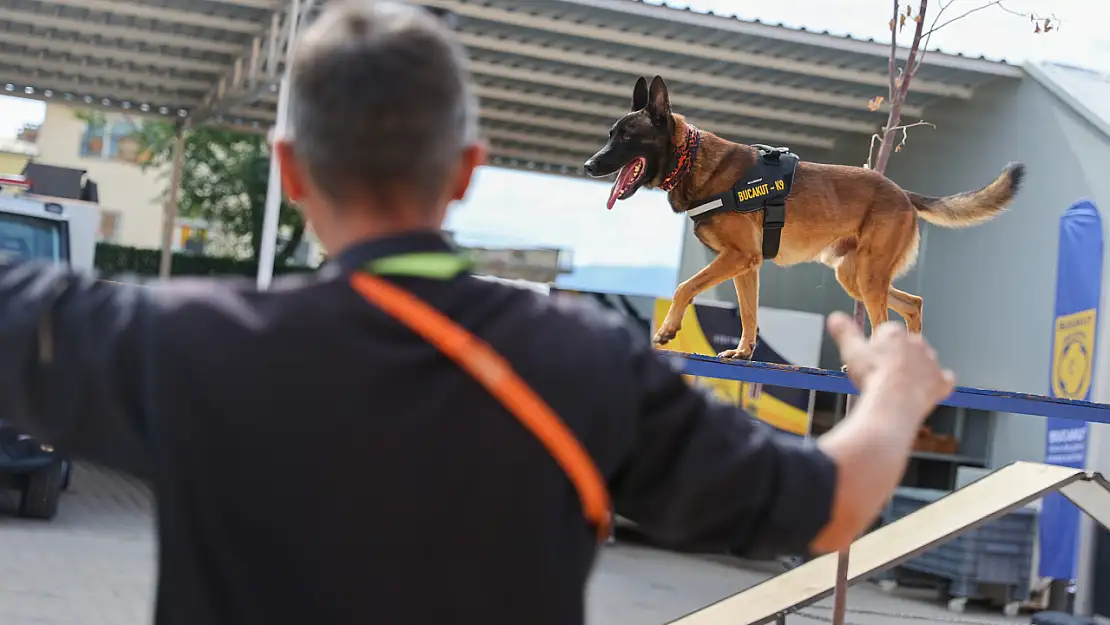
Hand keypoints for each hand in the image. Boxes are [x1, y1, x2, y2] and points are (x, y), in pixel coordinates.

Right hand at [827, 312, 954, 418]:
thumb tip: (835, 317)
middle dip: (898, 357)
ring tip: (900, 385)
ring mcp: (931, 363)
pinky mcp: (941, 382)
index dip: (877, 348)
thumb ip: (844, 332)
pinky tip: (927, 390)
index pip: (887, 334)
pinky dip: (937, 384)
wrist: (893, 401)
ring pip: (925, 362)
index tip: (871, 360)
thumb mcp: (850, 350)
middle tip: (883, 374)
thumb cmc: (872, 376)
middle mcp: (917, 343)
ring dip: (916, 370)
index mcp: (895, 334)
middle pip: (907, 346)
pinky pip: (943, 380)